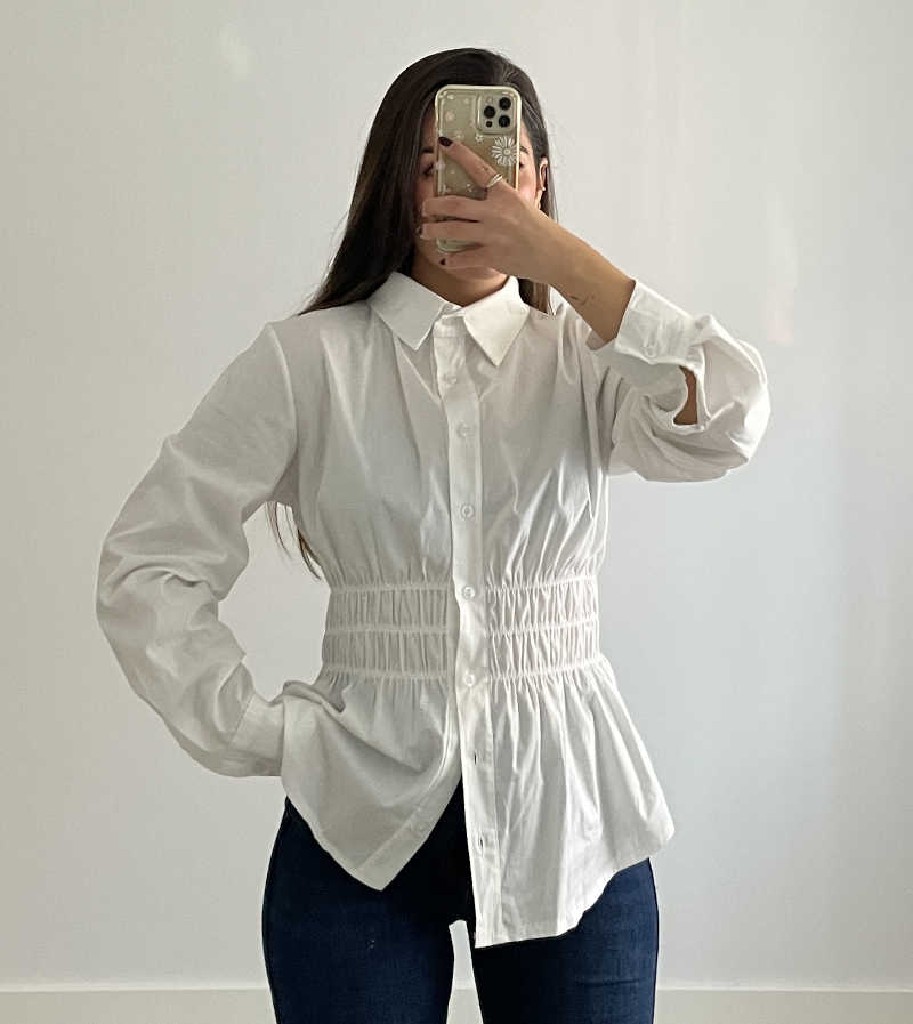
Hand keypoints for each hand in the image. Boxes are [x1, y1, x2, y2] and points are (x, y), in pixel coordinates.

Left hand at [419, 136, 562, 283]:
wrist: (555, 255)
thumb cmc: (541, 230)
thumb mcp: (526, 204)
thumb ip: (506, 195)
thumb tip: (491, 182)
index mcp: (506, 195)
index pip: (479, 169)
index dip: (460, 154)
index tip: (445, 144)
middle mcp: (496, 213)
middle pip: (455, 205)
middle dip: (434, 205)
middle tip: (425, 206)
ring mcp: (492, 235)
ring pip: (453, 231)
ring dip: (434, 231)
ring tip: (425, 231)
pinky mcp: (492, 256)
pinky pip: (463, 258)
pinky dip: (451, 260)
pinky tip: (444, 259)